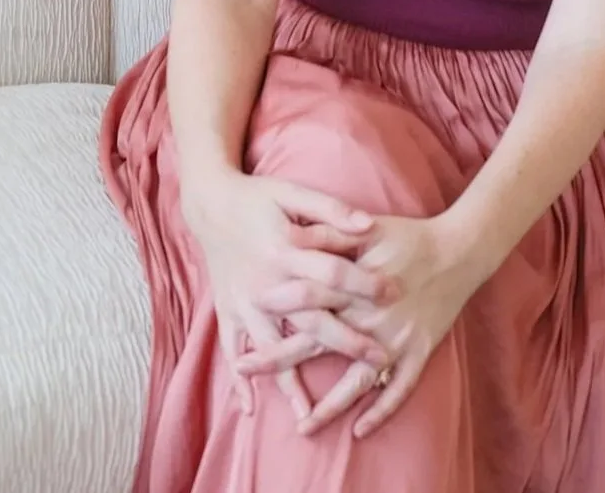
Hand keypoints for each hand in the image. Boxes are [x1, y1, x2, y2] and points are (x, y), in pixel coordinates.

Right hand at [180, 165, 398, 422]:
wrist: (210, 204)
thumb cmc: (258, 196)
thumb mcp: (294, 192)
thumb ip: (331, 210)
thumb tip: (368, 223)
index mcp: (284, 250)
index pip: (332, 272)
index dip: (364, 283)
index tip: (394, 293)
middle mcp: (264, 282)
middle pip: (310, 318)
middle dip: (346, 340)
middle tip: (380, 358)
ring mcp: (244, 300)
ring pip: (272, 346)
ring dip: (290, 379)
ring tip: (310, 413)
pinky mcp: (228, 309)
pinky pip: (232, 349)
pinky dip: (241, 379)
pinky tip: (252, 407)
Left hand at [235, 214, 480, 439]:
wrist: (459, 250)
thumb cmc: (409, 236)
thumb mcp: (368, 229)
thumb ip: (330, 234)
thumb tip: (292, 235)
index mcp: (356, 285)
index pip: (306, 300)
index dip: (275, 309)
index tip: (246, 310)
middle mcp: (372, 317)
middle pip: (319, 342)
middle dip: (280, 358)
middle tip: (244, 370)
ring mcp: (397, 339)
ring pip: (358, 381)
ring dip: (330, 406)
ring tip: (303, 427)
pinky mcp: (419, 351)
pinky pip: (400, 389)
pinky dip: (382, 411)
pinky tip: (360, 430)